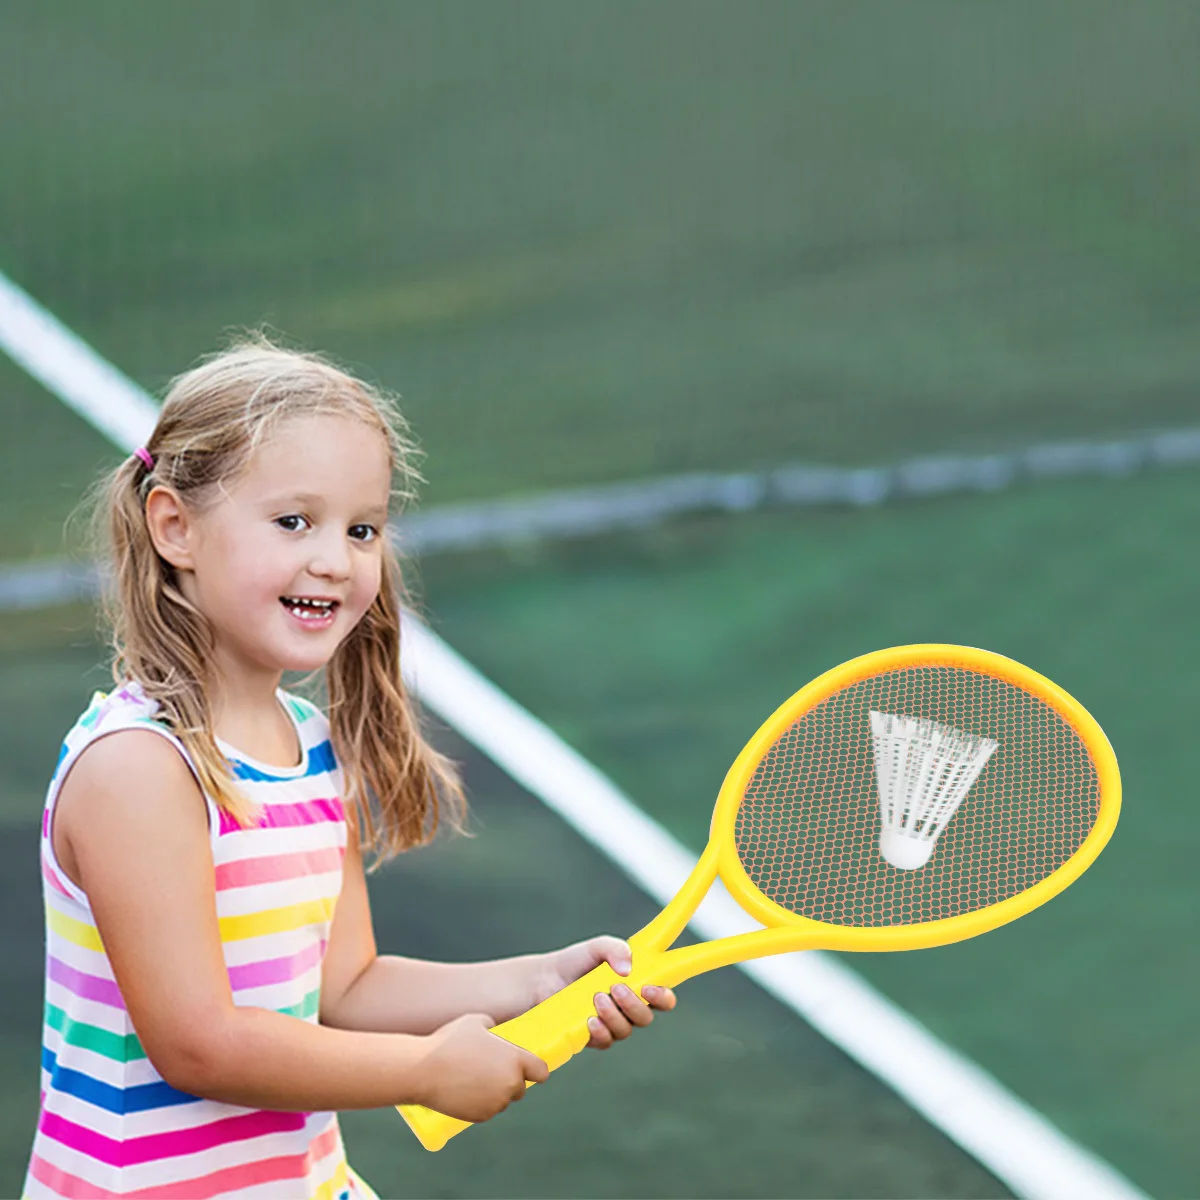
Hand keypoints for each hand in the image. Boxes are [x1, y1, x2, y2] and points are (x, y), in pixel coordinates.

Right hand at [416, 1012, 547, 1121]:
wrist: (424, 1071)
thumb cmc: (449, 1042)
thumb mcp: (474, 1022)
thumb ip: (491, 1025)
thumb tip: (494, 1029)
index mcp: (515, 1060)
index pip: (541, 1072)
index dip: (536, 1071)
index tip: (530, 1070)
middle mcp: (510, 1084)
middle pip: (520, 1088)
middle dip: (510, 1081)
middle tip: (491, 1071)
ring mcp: (496, 1103)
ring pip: (502, 1101)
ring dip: (494, 1093)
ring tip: (473, 1078)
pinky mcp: (481, 1116)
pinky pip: (487, 1110)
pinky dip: (480, 1104)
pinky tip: (465, 1090)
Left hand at [535, 935, 676, 1050]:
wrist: (544, 980)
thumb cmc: (575, 962)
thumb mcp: (596, 947)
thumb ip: (615, 948)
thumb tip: (628, 968)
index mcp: (636, 984)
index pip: (662, 997)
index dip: (663, 996)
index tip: (649, 987)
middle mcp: (628, 1007)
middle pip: (646, 1017)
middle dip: (634, 1005)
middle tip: (616, 988)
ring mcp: (612, 1024)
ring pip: (626, 1030)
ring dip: (613, 1015)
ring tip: (596, 998)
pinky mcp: (595, 1037)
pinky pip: (606, 1041)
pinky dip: (600, 1031)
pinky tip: (589, 1019)